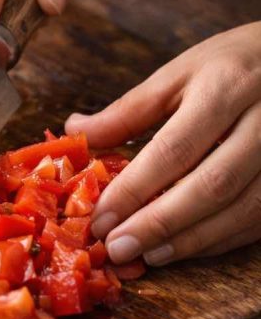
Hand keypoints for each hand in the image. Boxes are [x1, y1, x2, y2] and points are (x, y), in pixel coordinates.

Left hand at [65, 23, 260, 265]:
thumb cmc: (232, 63)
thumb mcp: (180, 72)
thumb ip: (130, 110)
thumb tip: (75, 132)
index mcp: (225, 88)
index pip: (175, 147)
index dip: (135, 188)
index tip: (101, 218)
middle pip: (212, 184)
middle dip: (161, 223)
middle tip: (118, 247)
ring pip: (242, 209)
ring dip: (192, 239)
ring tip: (148, 254)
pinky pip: (260, 219)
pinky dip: (221, 239)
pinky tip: (186, 247)